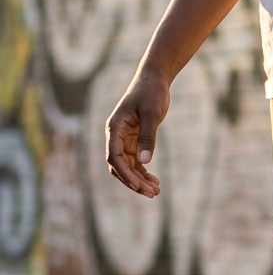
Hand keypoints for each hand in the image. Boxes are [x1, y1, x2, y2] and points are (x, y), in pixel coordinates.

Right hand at [105, 70, 169, 197]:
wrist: (154, 81)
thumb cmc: (151, 93)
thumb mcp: (152, 114)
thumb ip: (148, 137)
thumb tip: (144, 161)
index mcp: (115, 128)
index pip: (114, 156)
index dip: (125, 173)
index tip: (139, 186)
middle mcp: (116, 136)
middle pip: (119, 166)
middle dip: (133, 181)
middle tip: (152, 193)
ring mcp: (124, 140)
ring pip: (127, 166)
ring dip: (139, 180)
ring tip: (156, 191)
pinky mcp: (134, 141)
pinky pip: (135, 162)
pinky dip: (143, 172)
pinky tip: (155, 182)